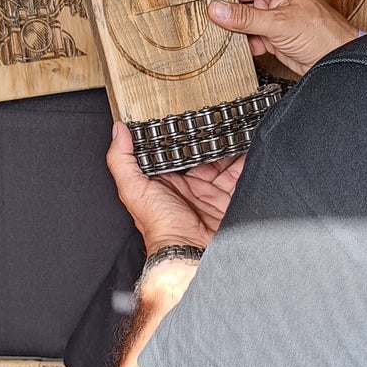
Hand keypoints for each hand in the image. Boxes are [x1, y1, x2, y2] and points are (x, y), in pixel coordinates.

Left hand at [106, 122, 244, 253]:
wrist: (191, 253)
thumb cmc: (161, 227)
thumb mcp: (134, 191)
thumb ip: (122, 161)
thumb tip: (118, 131)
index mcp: (164, 183)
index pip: (171, 152)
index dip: (177, 134)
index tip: (183, 112)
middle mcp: (187, 187)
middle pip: (200, 155)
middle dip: (208, 137)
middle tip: (215, 115)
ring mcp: (209, 193)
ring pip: (222, 162)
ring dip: (228, 146)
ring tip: (234, 124)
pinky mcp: (228, 200)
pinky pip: (239, 176)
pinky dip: (246, 162)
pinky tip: (249, 146)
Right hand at [208, 0, 357, 75]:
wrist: (336, 58)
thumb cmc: (324, 32)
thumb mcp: (279, 22)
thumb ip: (246, 17)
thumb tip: (217, 10)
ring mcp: (270, 14)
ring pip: (240, 12)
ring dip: (229, 20)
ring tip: (213, 24)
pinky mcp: (270, 34)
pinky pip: (247, 32)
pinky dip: (240, 39)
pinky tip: (234, 43)